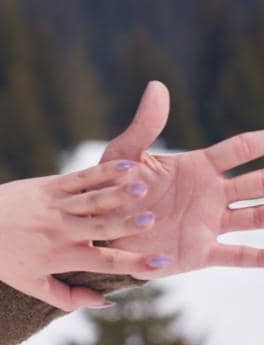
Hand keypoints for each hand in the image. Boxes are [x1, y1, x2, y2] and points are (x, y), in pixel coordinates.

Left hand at [0, 159, 162, 311]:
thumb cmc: (3, 258)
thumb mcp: (32, 285)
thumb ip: (69, 297)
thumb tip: (107, 302)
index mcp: (59, 257)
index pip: (105, 263)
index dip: (136, 263)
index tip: (166, 263)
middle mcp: (58, 231)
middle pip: (101, 228)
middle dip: (129, 225)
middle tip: (155, 220)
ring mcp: (53, 206)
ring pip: (93, 200)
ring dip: (119, 194)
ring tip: (145, 188)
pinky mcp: (47, 186)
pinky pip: (80, 178)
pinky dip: (104, 172)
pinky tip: (129, 165)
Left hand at [96, 81, 263, 274]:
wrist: (97, 230)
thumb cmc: (109, 188)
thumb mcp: (122, 155)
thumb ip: (144, 126)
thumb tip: (157, 86)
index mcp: (197, 168)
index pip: (238, 150)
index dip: (262, 141)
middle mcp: (211, 195)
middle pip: (258, 183)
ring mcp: (209, 223)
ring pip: (257, 216)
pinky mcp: (199, 252)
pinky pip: (237, 255)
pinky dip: (259, 258)